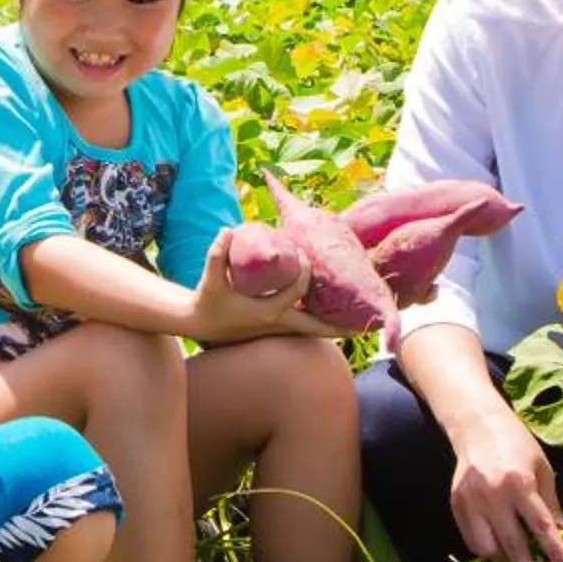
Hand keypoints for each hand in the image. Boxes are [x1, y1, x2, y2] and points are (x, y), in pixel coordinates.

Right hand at [183, 232, 346, 345]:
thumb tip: (227, 229)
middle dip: (340, 327)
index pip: (297, 291)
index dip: (306, 271)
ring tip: (357, 325)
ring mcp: (276, 331)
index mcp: (267, 311)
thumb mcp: (209, 278)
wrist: (197, 324)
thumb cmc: (205, 300)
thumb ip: (216, 254)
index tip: (308, 255)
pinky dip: (318, 325)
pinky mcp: (274, 331)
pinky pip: (302, 329)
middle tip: (365, 324)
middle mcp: (276, 324)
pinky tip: (330, 319)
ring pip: (311, 331)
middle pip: (317, 327)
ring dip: (333, 329)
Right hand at [448, 412, 562, 561]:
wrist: (477, 426)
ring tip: (520, 556)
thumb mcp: (542, 471)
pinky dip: (488, 548)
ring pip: (489, 549)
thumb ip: (552, 507)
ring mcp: (471, 502)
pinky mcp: (456, 505)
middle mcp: (492, 495)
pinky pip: (473, 540)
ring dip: (506, 559)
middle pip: (513, 545)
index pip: (541, 528)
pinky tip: (501, 543)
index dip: (555, 554)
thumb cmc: (517, 445)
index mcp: (519, 483)